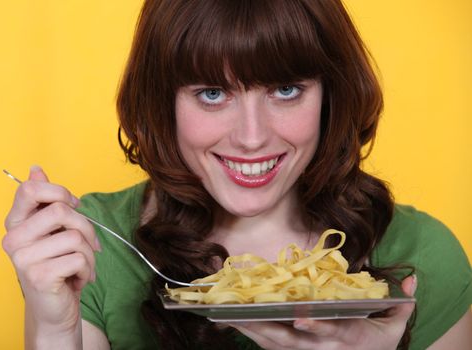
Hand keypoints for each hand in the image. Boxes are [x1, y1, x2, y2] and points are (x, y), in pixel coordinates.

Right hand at [2, 166, 100, 341]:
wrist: (55, 308)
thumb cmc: (57, 264)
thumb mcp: (52, 231)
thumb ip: (45, 201)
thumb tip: (36, 169)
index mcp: (16, 222)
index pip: (31, 189)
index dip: (60, 192)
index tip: (74, 205)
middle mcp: (13, 239)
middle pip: (61, 210)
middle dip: (86, 226)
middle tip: (89, 244)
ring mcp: (23, 258)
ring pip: (75, 237)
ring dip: (89, 254)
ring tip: (82, 266)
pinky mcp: (39, 276)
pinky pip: (79, 259)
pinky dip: (88, 270)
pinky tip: (77, 280)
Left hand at [229, 275, 415, 349]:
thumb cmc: (379, 342)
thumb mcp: (396, 326)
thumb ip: (401, 304)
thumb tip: (412, 279)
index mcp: (348, 337)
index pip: (330, 331)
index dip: (315, 325)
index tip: (298, 318)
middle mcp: (324, 348)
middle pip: (293, 341)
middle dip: (267, 328)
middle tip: (243, 314)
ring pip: (278, 346)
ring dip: (254, 332)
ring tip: (230, 318)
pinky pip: (274, 348)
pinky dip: (255, 337)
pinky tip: (237, 325)